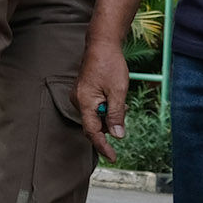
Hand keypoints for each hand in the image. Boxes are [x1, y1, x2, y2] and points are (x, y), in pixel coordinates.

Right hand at [73, 41, 130, 162]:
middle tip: (124, 110)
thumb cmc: (110, 65)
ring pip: (95, 116)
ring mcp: (79, 96)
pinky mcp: (83, 93)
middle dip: (110, 125)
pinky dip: (105, 108)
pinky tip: (114, 97)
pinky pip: (94, 108)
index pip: (92, 131)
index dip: (103, 146)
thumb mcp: (118, 91)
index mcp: (85, 102)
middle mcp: (78, 101)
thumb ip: (117, 115)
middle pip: (94, 124)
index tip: (113, 157)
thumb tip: (118, 136)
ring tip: (121, 100)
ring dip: (109, 115)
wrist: (102, 45)